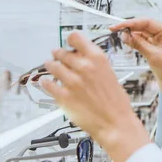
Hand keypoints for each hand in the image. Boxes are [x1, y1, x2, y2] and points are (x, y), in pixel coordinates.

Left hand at [41, 32, 149, 161]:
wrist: (115, 123)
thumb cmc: (117, 103)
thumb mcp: (110, 74)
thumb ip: (95, 64)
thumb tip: (82, 57)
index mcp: (98, 59)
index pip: (76, 38)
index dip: (70, 39)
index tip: (68, 41)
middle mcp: (83, 67)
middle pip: (62, 52)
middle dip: (59, 53)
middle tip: (56, 54)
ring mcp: (72, 82)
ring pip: (52, 66)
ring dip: (50, 65)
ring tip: (49, 65)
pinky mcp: (63, 97)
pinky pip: (48, 84)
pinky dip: (45, 82)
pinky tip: (45, 82)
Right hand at [111, 18, 161, 124]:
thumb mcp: (153, 55)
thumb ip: (138, 43)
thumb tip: (125, 35)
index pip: (146, 22)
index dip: (131, 23)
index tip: (119, 26)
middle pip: (143, 26)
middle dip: (130, 27)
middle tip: (115, 29)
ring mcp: (159, 42)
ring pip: (142, 34)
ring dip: (131, 34)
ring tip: (120, 36)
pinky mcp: (155, 50)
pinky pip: (142, 42)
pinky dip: (134, 41)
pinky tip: (127, 41)